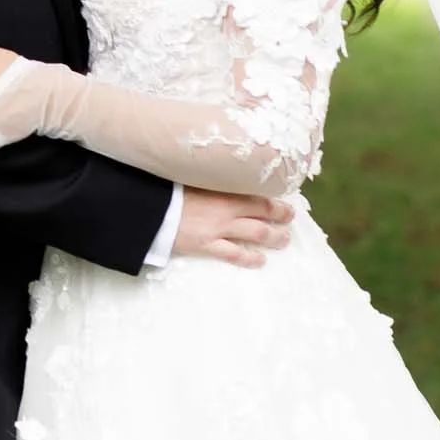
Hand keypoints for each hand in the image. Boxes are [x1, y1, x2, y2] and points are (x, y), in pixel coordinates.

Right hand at [173, 187, 293, 268]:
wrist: (149, 209)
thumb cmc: (168, 191)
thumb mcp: (192, 180)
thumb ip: (210, 182)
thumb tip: (222, 179)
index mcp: (223, 191)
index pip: (257, 196)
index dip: (274, 201)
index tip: (285, 202)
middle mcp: (226, 210)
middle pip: (262, 213)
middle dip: (280, 217)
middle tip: (290, 219)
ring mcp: (218, 229)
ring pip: (256, 234)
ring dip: (273, 238)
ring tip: (283, 240)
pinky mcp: (207, 245)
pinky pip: (234, 254)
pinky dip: (249, 258)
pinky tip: (260, 260)